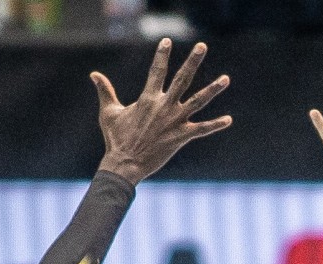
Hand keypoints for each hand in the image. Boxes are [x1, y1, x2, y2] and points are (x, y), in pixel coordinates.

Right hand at [91, 39, 231, 185]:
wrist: (125, 164)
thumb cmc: (116, 139)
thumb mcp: (109, 112)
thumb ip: (105, 91)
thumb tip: (94, 74)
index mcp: (148, 98)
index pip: (157, 71)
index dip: (162, 55)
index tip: (167, 41)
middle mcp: (164, 106)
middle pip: (182, 79)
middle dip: (192, 61)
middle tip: (202, 46)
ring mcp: (175, 121)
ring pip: (198, 101)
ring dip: (213, 89)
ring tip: (226, 78)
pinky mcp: (182, 137)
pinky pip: (202, 129)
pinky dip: (215, 125)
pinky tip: (228, 120)